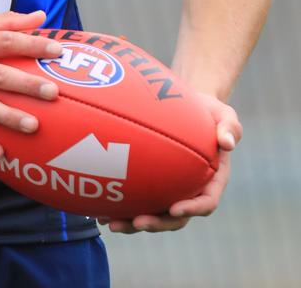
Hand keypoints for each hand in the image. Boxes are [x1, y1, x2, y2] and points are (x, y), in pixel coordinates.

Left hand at [98, 94, 241, 233]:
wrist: (190, 108)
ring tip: (111, 224)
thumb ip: (230, 127)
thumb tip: (227, 143)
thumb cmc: (209, 111)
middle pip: (176, 218)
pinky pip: (140, 199)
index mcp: (212, 181)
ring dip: (134, 223)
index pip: (206, 202)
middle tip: (137, 223)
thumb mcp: (225, 114)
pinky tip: (101, 209)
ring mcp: (172, 190)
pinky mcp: (154, 184)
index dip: (191, 209)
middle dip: (157, 224)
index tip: (174, 209)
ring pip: (154, 213)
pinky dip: (123, 206)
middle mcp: (192, 191)